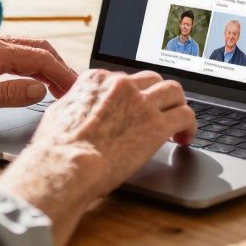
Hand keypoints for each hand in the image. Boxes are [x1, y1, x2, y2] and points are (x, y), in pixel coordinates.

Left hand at [0, 33, 78, 124]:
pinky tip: (33, 77)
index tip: (75, 90)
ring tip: (59, 85)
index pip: (39, 59)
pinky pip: (12, 51)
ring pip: (25, 48)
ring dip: (46, 65)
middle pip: (37, 48)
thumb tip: (39, 89)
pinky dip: (30, 63)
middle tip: (73, 89)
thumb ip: (8, 94)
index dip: (62, 74)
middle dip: (59, 67)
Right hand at [0, 69, 195, 245]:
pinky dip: (190, 125)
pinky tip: (185, 138)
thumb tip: (77, 107)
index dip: (134, 96)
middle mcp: (122, 85)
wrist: (65, 166)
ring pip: (174, 91)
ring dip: (177, 106)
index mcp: (97, 80)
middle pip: (153, 80)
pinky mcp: (157, 125)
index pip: (126, 79)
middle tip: (160, 114)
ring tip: (178, 124)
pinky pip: (186, 115)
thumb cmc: (56, 149)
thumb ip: (75, 104)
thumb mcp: (58, 113)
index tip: (136, 109)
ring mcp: (141, 103)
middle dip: (158, 97)